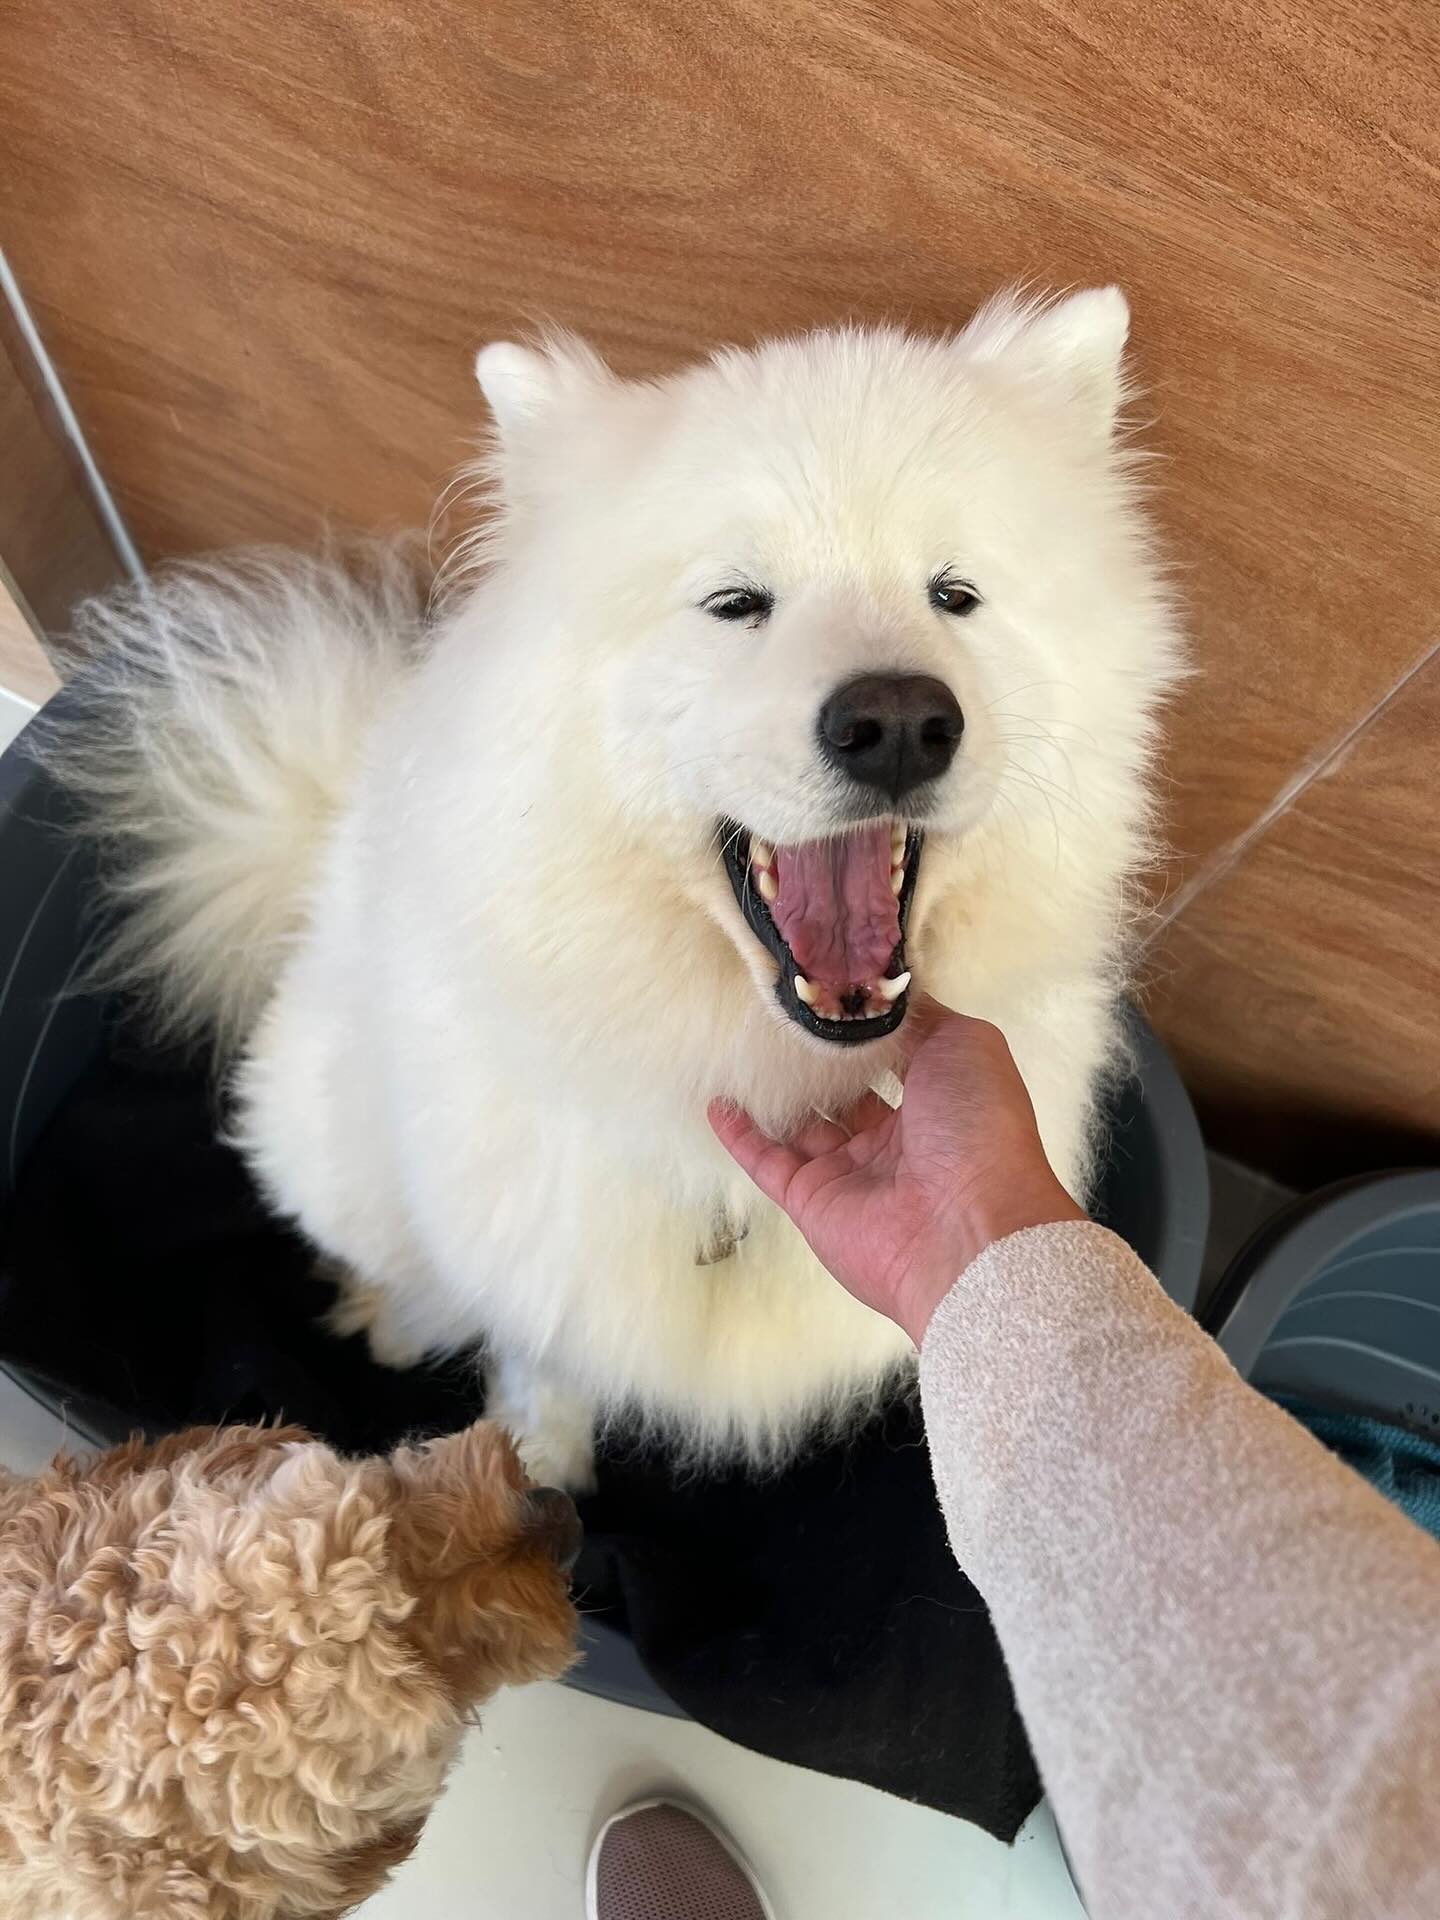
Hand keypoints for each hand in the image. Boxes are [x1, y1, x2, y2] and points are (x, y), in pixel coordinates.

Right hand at [709, 997, 1083, 1344]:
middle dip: (815, 1063)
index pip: (890, 1061)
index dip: (863, 1032)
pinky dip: (740, 1135)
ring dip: (774, 1094)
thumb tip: (883, 997)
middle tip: (777, 1018)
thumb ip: (921, 1018)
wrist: (967, 1229)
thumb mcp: (964, 1045)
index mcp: (935, 1103)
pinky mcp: (811, 1201)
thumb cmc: (978, 1127)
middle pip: (842, 1095)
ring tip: (740, 1049)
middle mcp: (892, 1141)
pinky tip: (719, 1103)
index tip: (828, 994)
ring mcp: (849, 1173)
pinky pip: (767, 1162)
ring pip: (801, 1126)